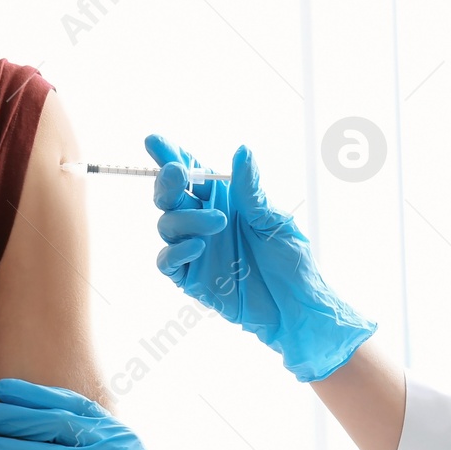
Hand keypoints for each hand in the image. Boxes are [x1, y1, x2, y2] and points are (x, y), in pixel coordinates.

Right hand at [146, 134, 377, 382]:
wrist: (295, 307)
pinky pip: (168, 260)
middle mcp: (204, 220)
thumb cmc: (290, 260)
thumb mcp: (274, 219)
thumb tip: (242, 152)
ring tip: (219, 222)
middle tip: (176, 172)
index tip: (154, 141)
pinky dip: (176, 251)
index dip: (171, 155)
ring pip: (167, 224)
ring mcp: (195, 249)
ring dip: (187, 218)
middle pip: (170, 195)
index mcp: (224, 200)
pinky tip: (197, 247)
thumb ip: (252, 189)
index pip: (192, 171)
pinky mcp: (191, 277)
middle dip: (167, 181)